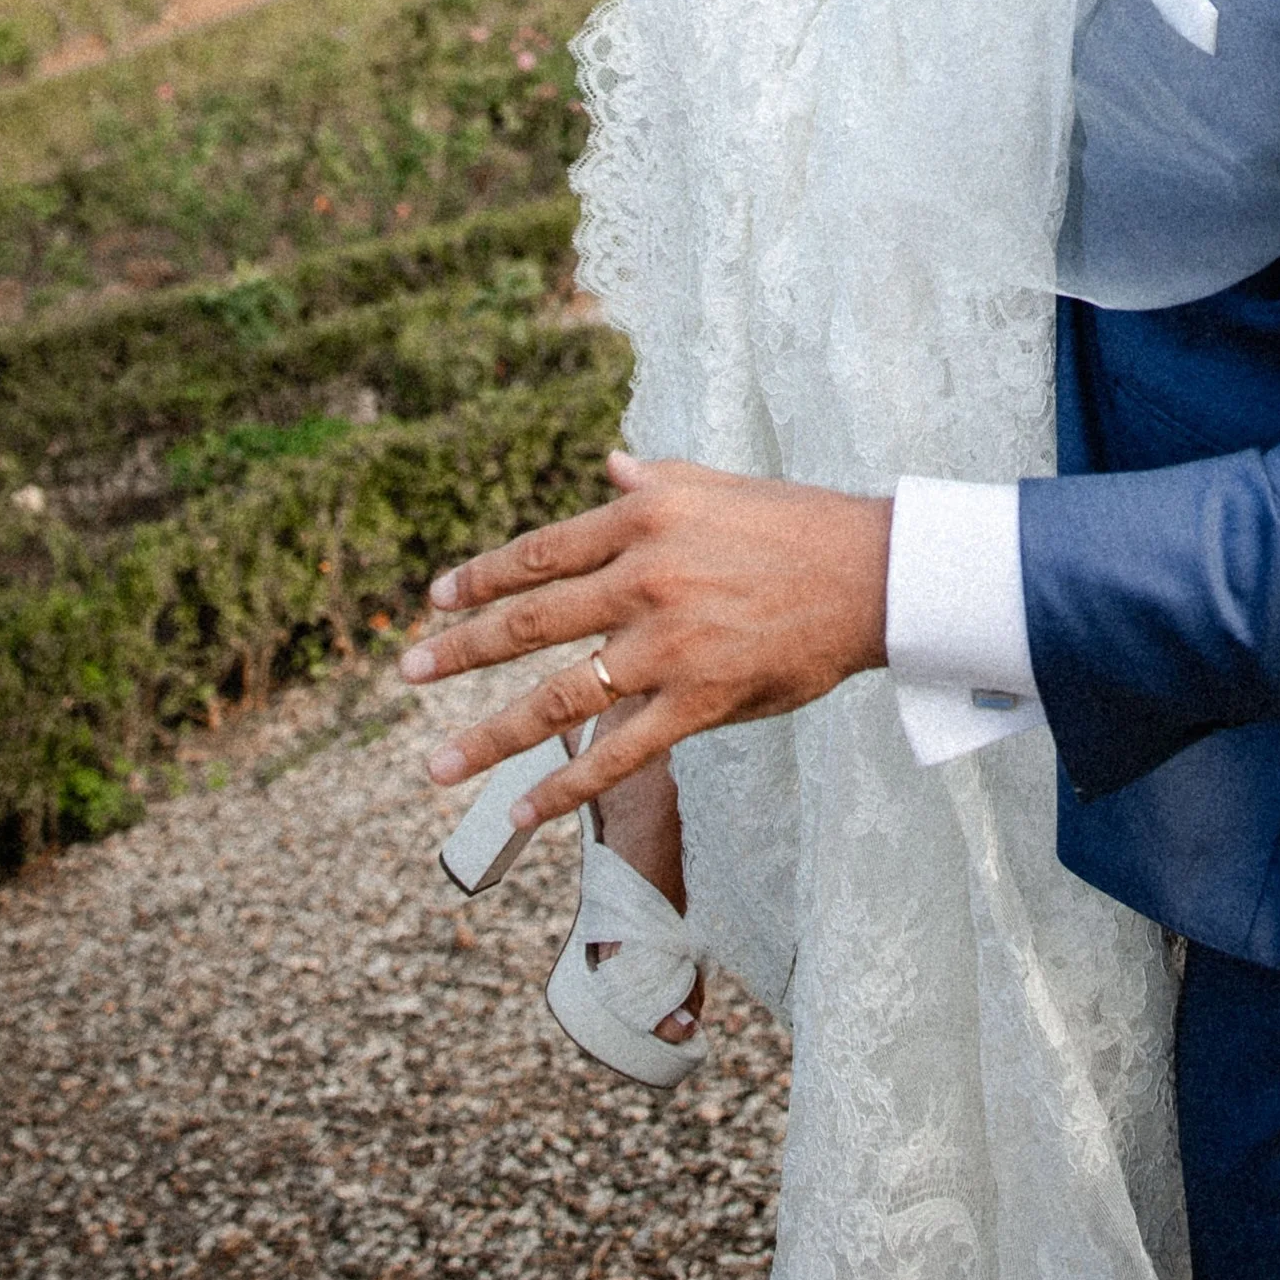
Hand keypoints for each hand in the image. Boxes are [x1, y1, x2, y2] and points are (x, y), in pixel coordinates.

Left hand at [402, 449, 892, 831]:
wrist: (873, 575)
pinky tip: (521, 811)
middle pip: (530, 622)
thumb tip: (609, 468)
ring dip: (489, 736)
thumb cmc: (795, 524)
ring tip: (438, 765)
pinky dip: (563, 788)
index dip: (481, 578)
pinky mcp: (698, 699)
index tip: (436, 599)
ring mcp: (668, 644)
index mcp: (644, 519)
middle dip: (459, 651)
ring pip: (557, 697)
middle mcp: (645, 578)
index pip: (540, 552)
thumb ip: (655, 484)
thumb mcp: (718, 487)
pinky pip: (616, 753)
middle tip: (406, 669)